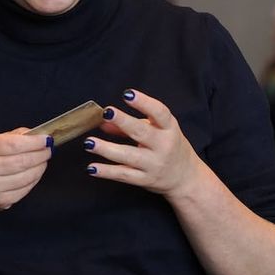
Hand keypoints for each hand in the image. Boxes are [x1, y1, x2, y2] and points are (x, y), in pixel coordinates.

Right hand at [0, 129, 52, 213]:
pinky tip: (35, 172)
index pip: (14, 144)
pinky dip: (35, 179)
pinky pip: (26, 188)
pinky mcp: (2, 200)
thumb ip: (12, 137)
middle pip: (22, 161)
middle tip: (49, 149)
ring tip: (43, 160)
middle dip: (40, 154)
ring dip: (40, 166)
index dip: (34, 142)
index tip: (47, 139)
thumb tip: (36, 135)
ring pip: (27, 175)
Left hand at [83, 89, 201, 197]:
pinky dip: (107, 172)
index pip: (159, 113)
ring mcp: (154, 164)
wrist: (186, 178)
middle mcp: (164, 146)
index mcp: (169, 129)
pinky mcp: (145, 180)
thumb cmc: (169, 147)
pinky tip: (91, 168)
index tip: (128, 94)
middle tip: (107, 112)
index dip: (144, 102)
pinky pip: (124, 175)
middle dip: (123, 121)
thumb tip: (103, 122)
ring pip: (129, 156)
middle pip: (142, 132)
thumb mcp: (156, 131)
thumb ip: (130, 125)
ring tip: (89, 143)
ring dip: (107, 149)